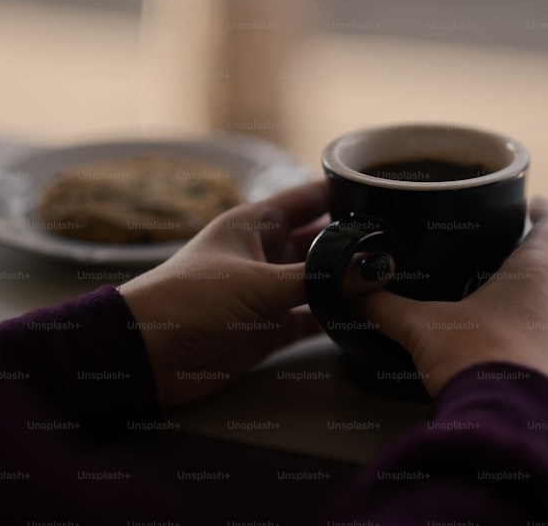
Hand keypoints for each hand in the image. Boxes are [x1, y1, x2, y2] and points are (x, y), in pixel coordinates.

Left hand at [118, 181, 384, 408]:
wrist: (146, 356)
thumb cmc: (191, 300)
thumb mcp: (260, 283)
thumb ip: (320, 277)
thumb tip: (376, 267)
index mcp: (253, 224)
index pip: (305, 198)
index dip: (339, 193)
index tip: (382, 191)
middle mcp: (263, 254)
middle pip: (317, 242)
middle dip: (352, 244)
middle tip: (401, 243)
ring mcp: (265, 292)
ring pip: (317, 282)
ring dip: (346, 284)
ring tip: (395, 280)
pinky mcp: (267, 330)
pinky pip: (309, 319)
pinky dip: (334, 319)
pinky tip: (366, 318)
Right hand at [359, 197, 547, 409]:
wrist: (512, 426)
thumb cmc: (478, 361)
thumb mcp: (423, 328)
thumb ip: (387, 308)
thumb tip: (357, 294)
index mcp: (539, 273)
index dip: (542, 211)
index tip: (532, 203)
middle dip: (543, 251)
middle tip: (515, 246)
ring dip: (545, 293)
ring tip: (511, 293)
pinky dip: (542, 330)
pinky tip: (513, 341)